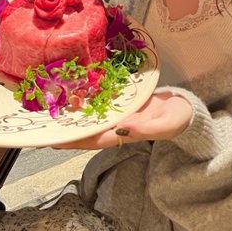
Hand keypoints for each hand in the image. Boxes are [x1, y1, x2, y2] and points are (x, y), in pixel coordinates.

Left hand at [53, 92, 192, 149]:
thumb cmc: (178, 119)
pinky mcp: (122, 101)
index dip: (74, 141)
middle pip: (87, 129)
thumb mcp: (166, 125)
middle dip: (67, 127)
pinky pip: (101, 100)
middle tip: (45, 121)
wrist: (186, 107)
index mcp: (126, 134)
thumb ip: (145, 128)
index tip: (53, 140)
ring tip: (55, 103)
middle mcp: (118, 125)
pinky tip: (76, 89)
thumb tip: (122, 128)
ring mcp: (119, 113)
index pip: (94, 140)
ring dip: (75, 111)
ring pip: (92, 114)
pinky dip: (89, 97)